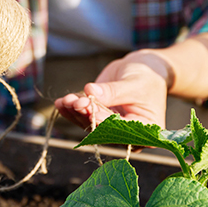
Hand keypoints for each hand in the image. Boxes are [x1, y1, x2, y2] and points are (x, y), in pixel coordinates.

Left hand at [54, 50, 171, 130]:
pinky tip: (61, 103)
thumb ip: (113, 91)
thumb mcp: (133, 83)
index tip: (89, 108)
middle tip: (74, 102)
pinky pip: (83, 117)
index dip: (103, 120)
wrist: (143, 70)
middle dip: (86, 115)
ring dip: (75, 112)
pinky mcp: (99, 120)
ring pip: (90, 124)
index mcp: (145, 131)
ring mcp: (111, 129)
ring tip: (65, 101)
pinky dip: (71, 110)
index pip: (121, 129)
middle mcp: (127, 135)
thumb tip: (90, 91)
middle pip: (103, 129)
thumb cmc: (146, 78)